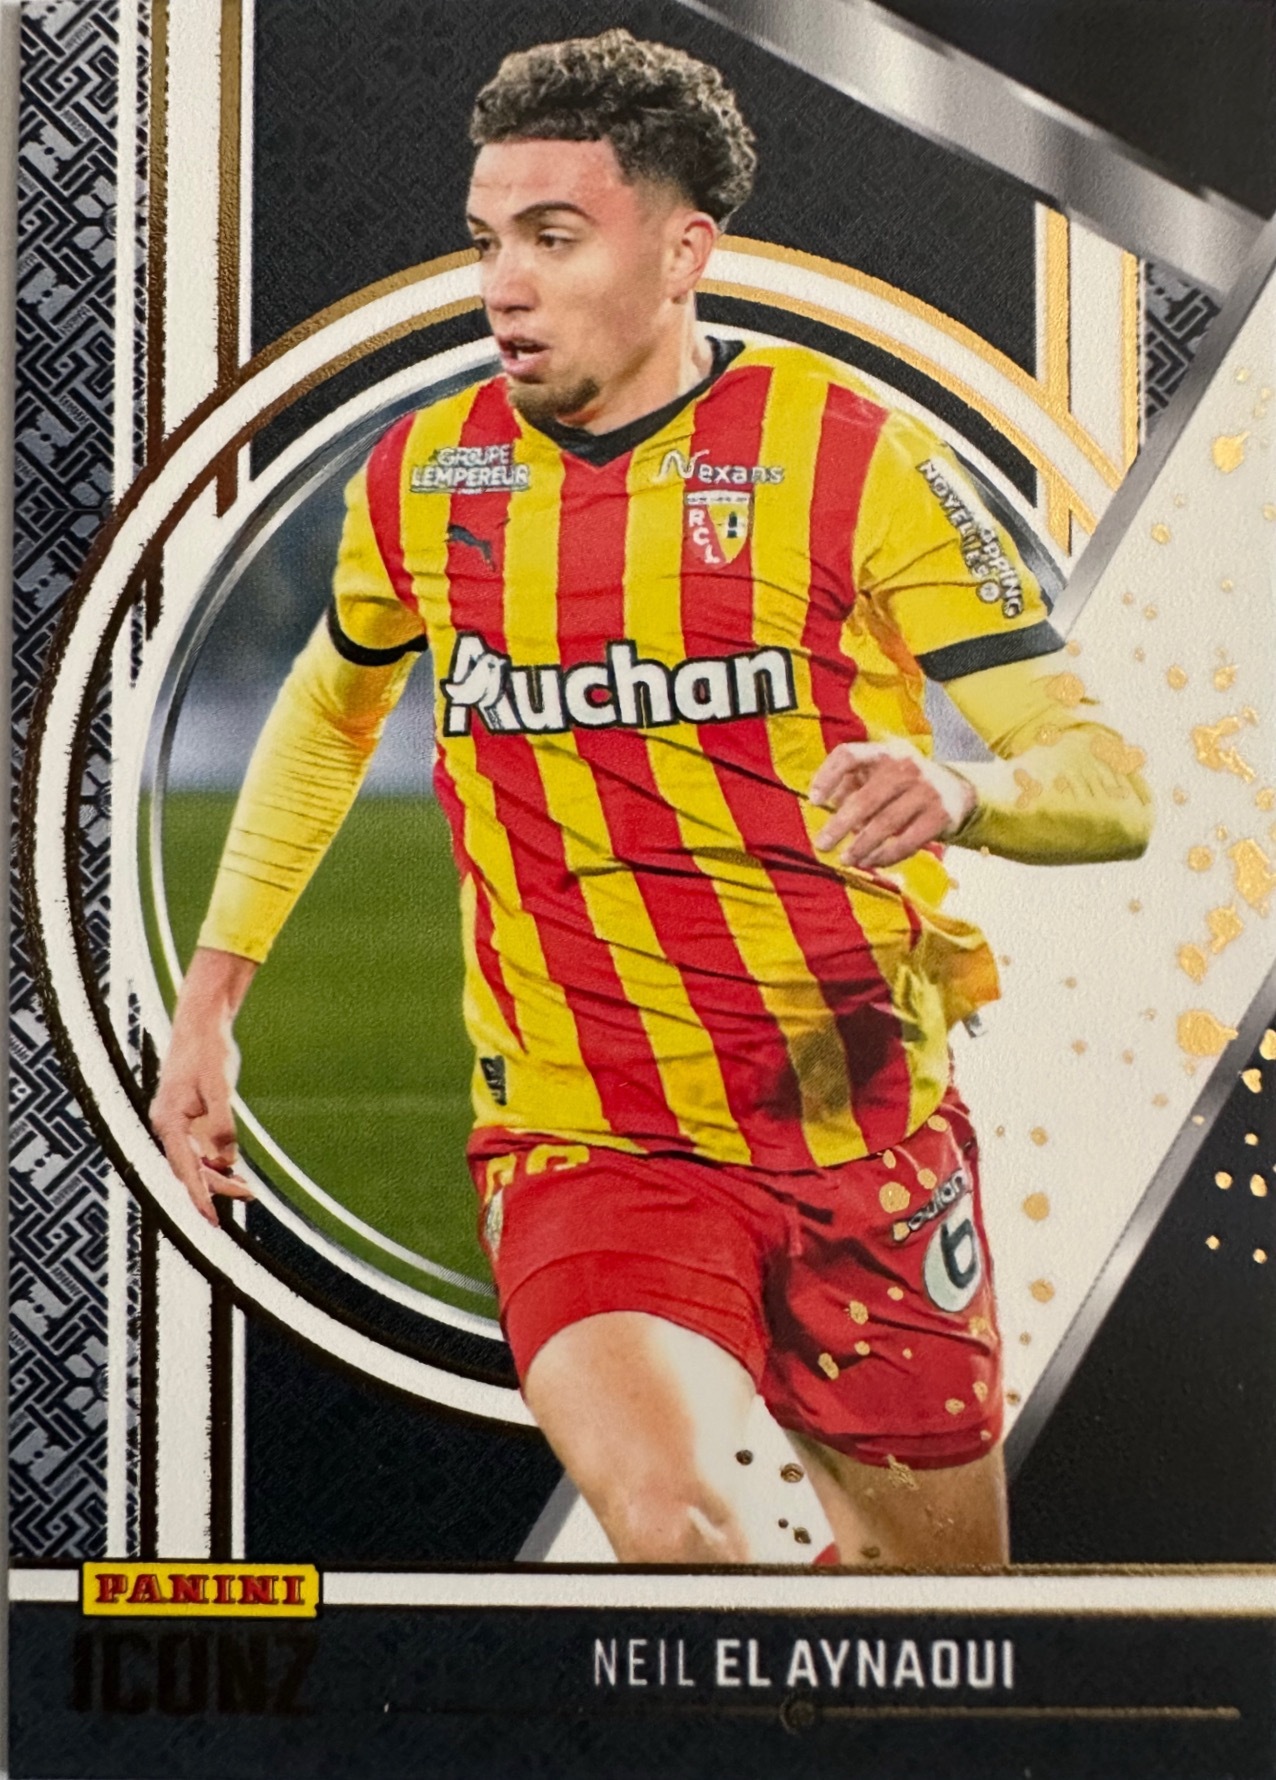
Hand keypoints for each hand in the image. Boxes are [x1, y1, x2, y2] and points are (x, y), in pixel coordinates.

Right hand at [150, 948, 258, 1226]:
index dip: (199, 1197)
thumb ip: (222, 1124)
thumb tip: (227, 1160)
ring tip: (247, 1190)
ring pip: (194, 1162)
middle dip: (216, 1188)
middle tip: (249, 1196)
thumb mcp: (220, 1087)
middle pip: (190, 1170)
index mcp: (169, 1122)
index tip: (212, 1221)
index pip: (184, 1170)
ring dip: (217, 1177)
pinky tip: (234, 1169)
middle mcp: (167, 1126)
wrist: (202, 1024)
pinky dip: (216, 1161)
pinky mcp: (187, 1117)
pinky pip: (199, 1149)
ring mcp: (176, 1122)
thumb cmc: (208, 1052)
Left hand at [810, 738, 975, 869]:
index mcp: (885, 751)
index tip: (814, 801)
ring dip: (861, 846)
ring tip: (845, 859)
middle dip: (839, 826)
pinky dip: (885, 855)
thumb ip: (852, 783)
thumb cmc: (903, 783)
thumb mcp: (880, 772)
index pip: (849, 755)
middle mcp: (906, 766)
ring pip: (885, 824)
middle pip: (865, 799)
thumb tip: (826, 804)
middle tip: (822, 845)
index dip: (827, 776)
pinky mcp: (939, 816)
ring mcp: (925, 791)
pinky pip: (906, 842)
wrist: (956, 790)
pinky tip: (870, 862)